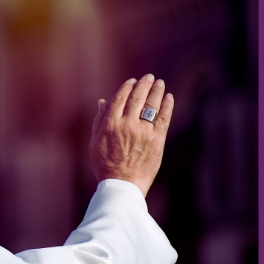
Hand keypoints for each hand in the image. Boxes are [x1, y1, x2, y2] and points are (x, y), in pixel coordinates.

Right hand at [88, 74, 173, 196]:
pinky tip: (169, 97)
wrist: (123, 185)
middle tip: (149, 77)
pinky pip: (164, 118)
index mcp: (110, 124)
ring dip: (156, 91)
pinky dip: (167, 105)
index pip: (120, 98)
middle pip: (137, 98)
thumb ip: (99, 121)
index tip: (132, 81)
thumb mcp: (95, 143)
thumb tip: (103, 101)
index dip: (127, 87)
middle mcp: (127, 125)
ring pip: (151, 105)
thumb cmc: (105, 165)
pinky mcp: (157, 140)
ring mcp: (143, 132)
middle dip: (144, 84)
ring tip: (159, 83)